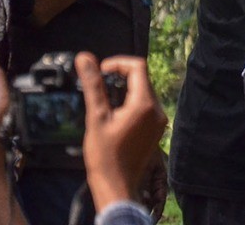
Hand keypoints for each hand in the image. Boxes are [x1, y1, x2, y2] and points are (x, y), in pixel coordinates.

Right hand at [77, 53, 166, 212]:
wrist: (116, 185)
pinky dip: (131, 103)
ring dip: (125, 91)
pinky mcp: (157, 128)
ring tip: (104, 105)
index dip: (118, 63)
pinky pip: (146, 106)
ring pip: (144, 92)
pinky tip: (115, 116)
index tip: (100, 71)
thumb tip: (85, 59)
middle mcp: (158, 109)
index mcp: (145, 104)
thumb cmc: (104, 155)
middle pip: (142, 79)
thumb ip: (93, 85)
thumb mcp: (96, 117)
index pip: (138, 66)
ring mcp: (160, 120)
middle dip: (120, 77)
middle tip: (99, 87)